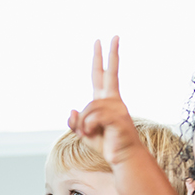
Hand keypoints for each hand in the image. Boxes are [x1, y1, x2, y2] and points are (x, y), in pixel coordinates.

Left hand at [66, 37, 142, 166]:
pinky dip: (87, 128)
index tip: (102, 41)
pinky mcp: (118, 118)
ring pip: (88, 108)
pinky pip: (92, 118)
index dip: (101, 58)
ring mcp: (117, 108)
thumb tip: (72, 110)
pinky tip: (94, 134)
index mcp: (106, 100)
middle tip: (112, 36)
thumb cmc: (106, 144)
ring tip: (90, 133)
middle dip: (110, 54)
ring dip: (83, 124)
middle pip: (109, 73)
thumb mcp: (83, 132)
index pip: (102, 75)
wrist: (123, 157)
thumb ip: (75, 122)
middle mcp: (113, 100)